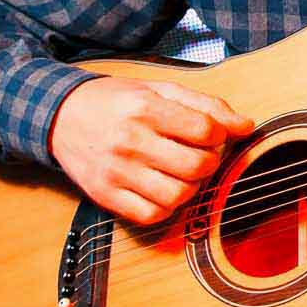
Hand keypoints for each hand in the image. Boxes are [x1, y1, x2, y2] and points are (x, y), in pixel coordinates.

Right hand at [48, 75, 254, 225]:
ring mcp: (116, 172)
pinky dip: (166, 208)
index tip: (210, 134)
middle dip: (210, 163)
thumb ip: (206, 105)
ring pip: (177, 196)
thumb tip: (246, 126)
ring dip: (191, 188)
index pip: (205, 130)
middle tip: (201, 155)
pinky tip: (163, 189)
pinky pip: (151, 216)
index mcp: (145, 108)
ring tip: (182, 173)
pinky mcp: (105, 195)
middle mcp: (130, 140)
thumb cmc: (116, 101)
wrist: (60, 116)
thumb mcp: (160, 90)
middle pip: (196, 167)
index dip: (219, 135)